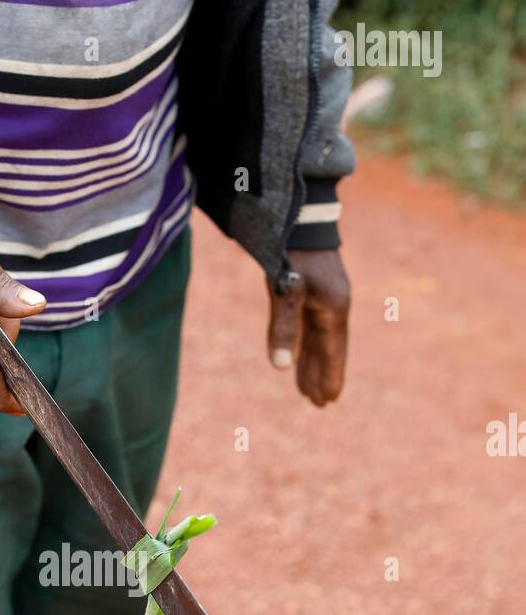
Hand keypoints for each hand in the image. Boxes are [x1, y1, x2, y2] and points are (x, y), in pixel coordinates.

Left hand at [266, 249, 349, 406]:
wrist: (298, 212)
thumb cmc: (291, 250)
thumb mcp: (285, 289)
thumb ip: (283, 327)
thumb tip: (281, 366)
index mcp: (333, 309)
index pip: (333, 352)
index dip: (330, 376)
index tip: (328, 400)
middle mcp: (334, 305)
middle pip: (328, 349)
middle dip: (322, 375)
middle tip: (319, 402)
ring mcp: (324, 296)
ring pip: (319, 338)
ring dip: (314, 362)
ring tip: (307, 386)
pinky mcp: (312, 288)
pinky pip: (311, 324)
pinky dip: (306, 342)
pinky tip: (300, 350)